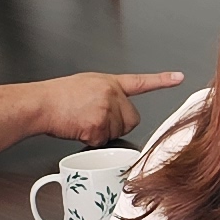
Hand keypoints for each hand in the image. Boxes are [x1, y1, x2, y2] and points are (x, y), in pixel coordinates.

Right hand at [37, 70, 184, 143]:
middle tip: (95, 119)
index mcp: (110, 83)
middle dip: (118, 125)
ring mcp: (106, 109)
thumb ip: (106, 95)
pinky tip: (79, 128)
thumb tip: (115, 111)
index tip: (178, 78)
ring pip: (117, 133)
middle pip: (132, 120)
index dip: (162, 81)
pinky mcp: (98, 125)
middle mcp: (112, 94)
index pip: (140, 82)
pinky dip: (91, 141)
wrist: (41, 103)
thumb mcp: (87, 85)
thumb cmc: (58, 96)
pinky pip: (103, 141)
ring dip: (102, 133)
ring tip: (82, 120)